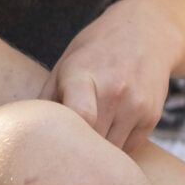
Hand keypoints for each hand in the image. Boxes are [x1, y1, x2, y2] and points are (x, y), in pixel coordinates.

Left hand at [44, 0, 181, 149]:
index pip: (81, 115)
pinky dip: (116, 147)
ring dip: (97, 151)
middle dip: (76, 149)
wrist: (146, 33)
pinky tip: (108, 130)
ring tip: (86, 138)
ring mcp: (137, 105)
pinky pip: (128, 149)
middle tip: (65, 147)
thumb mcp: (65, 64)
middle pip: (92, 140)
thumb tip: (32, 134)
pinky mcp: (152, 117)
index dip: (67, 134)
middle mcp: (115, 90)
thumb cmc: (94, 51)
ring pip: (111, 151)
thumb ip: (47, 99)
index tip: (56, 139)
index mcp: (84, 75)